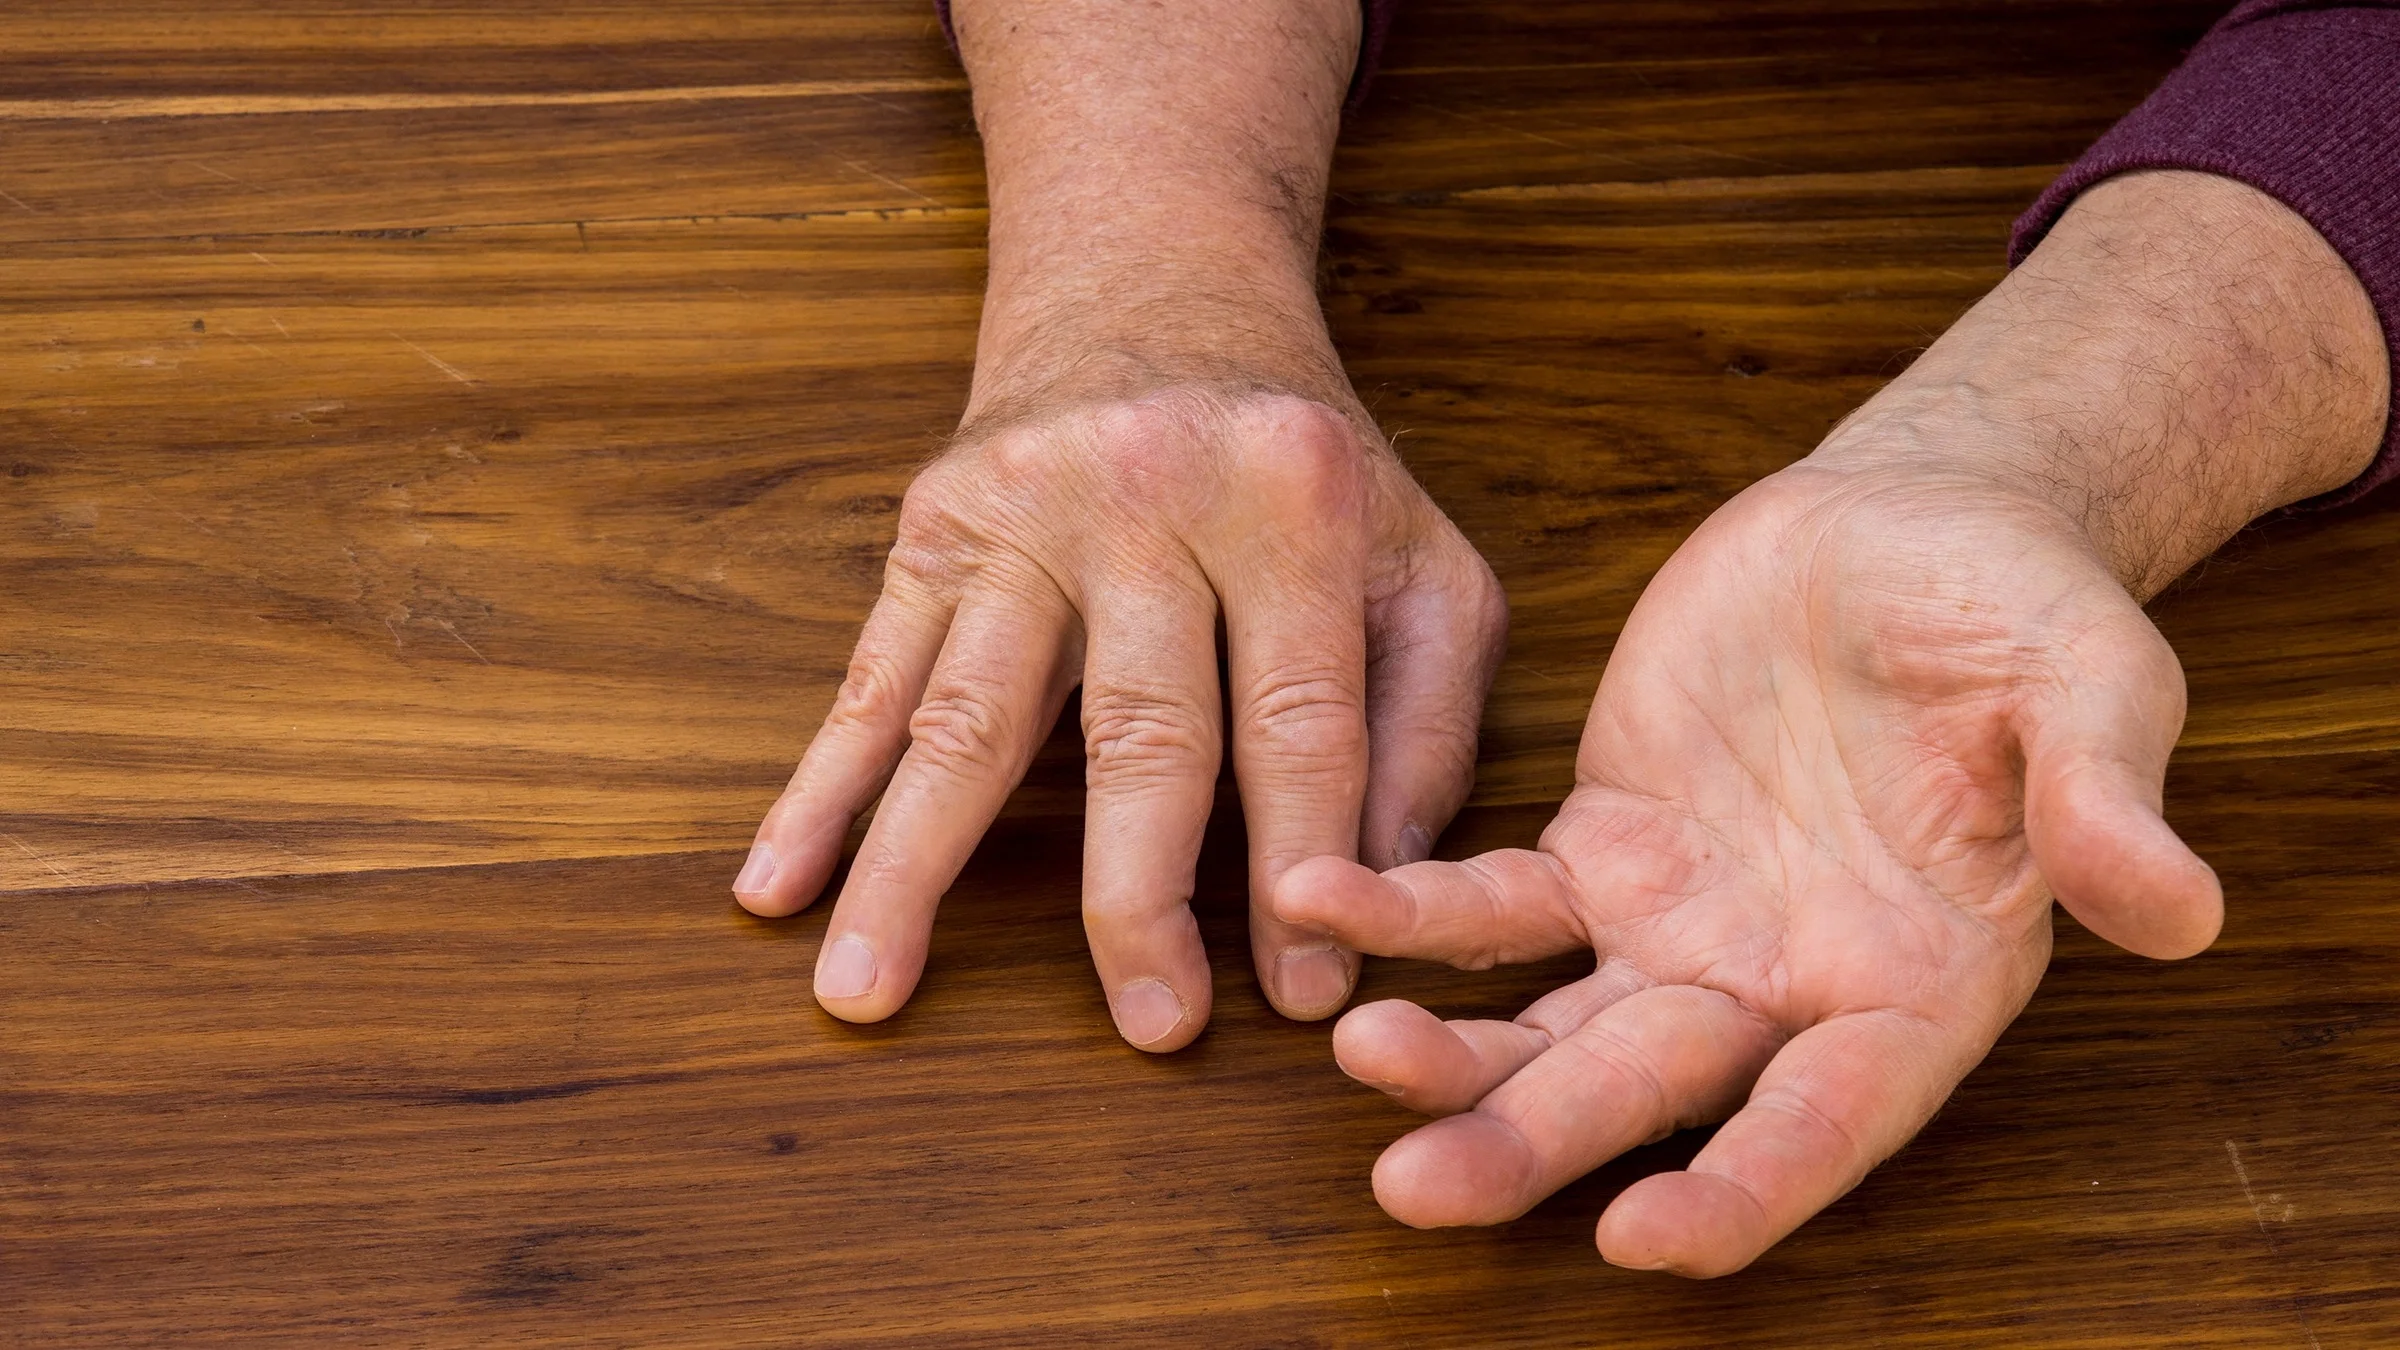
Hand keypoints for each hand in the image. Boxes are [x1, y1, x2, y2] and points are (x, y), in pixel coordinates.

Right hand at [739, 385, 1502, 1046]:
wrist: (1154, 283)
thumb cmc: (1304, 458)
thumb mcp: (1420, 556)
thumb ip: (1424, 719)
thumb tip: (1381, 891)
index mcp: (1291, 502)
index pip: (1300, 719)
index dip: (1302, 867)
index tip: (1298, 994)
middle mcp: (1149, 497)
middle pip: (1139, 731)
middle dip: (1136, 897)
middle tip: (1147, 1028)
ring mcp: (1021, 509)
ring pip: (968, 715)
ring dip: (910, 869)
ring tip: (861, 995)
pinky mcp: (932, 525)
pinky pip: (870, 675)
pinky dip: (820, 789)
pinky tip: (776, 884)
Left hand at [1277, 458, 2208, 1272]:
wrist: (1910, 525)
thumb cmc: (2021, 613)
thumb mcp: (2093, 681)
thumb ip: (2106, 795)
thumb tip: (2181, 909)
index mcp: (1918, 987)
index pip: (1832, 1119)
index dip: (1747, 1187)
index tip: (1641, 1239)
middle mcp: (1784, 987)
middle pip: (1652, 1096)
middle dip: (1533, 1148)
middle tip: (1414, 1192)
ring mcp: (1680, 926)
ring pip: (1549, 1023)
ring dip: (1449, 1053)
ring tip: (1352, 1051)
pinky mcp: (1602, 846)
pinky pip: (1494, 899)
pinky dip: (1408, 911)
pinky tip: (1321, 900)